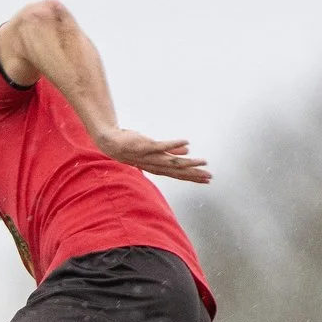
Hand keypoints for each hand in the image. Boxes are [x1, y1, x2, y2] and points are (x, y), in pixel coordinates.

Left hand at [88, 122, 209, 183]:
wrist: (112, 143)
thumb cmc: (133, 146)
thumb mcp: (153, 150)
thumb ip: (170, 151)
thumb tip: (186, 150)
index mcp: (158, 166)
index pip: (178, 174)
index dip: (193, 177)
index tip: (207, 179)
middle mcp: (155, 164)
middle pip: (178, 172)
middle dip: (194, 174)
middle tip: (209, 176)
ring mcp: (150, 156)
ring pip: (172, 162)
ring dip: (188, 162)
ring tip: (202, 161)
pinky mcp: (144, 146)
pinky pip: (161, 146)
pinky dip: (173, 145)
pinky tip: (186, 142)